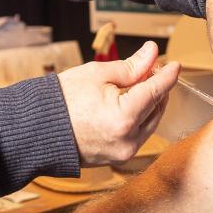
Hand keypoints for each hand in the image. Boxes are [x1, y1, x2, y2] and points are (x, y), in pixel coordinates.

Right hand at [58, 41, 179, 165]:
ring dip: (150, 103)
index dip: (167, 75)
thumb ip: (131, 66)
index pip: (155, 92)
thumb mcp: (98, 75)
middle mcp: (127, 141)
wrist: (37, 128)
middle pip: (156, 108)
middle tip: (153, 69)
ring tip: (140, 84)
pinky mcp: (118, 158)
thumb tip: (152, 53)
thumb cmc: (62, 101)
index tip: (174, 64)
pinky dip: (139, 118)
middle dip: (157, 88)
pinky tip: (132, 103)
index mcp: (124, 119)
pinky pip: (138, 135)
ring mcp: (123, 153)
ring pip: (150, 123)